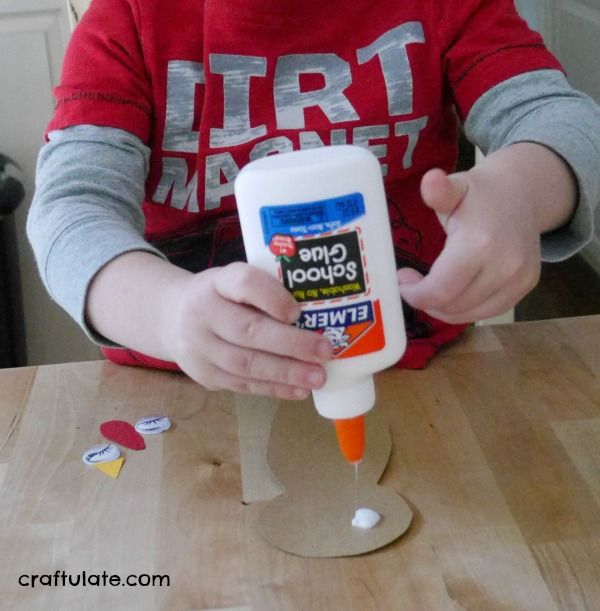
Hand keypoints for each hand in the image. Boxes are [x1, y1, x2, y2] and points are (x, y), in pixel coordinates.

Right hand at [163, 262, 332, 399]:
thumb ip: (266, 291)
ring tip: (317, 377)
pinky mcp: (204, 375)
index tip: (297, 311)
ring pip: (245, 363)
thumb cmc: (221, 297)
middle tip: (324, 351)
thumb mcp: (234, 281)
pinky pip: (242, 384)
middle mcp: (201, 312)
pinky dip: (273, 388)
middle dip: (290, 343)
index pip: (243, 282)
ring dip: (285, 372)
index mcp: (216, 282)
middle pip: (247, 330)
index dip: (272, 297)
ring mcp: (199, 347)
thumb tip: (320, 315)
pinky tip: (299, 390)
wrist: (171, 318)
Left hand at [397, 163, 542, 322]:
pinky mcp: (525, 287)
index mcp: (480, 242)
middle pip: (452, 305)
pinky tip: (454, 293)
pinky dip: (465, 309)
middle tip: (413, 285)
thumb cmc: (479, 193)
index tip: (402, 280)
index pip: (440, 289)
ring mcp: (518, 279)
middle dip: (426, 301)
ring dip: (443, 308)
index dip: (415, 294)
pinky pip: (488, 312)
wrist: (523, 192)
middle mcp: (504, 265)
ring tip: (432, 289)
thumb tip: (430, 180)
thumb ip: (439, 191)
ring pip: (469, 314)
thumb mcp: (456, 187)